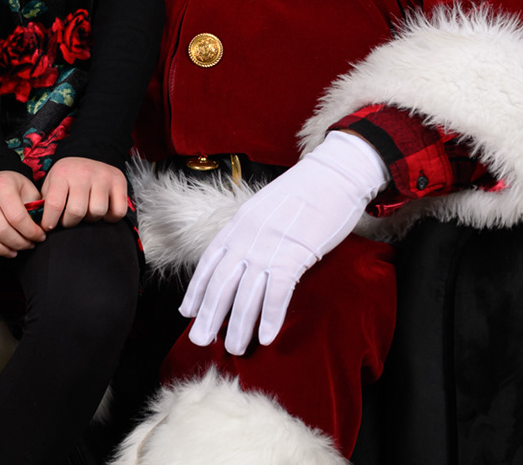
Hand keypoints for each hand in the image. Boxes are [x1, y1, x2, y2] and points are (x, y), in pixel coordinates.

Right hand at [0, 170, 46, 258]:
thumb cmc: (12, 186)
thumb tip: (41, 229)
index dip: (31, 232)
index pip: (17, 216)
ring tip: (12, 251)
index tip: (39, 237)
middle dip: (17, 243)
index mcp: (2, 186)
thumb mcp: (28, 189)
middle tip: (28, 245)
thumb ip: (35, 207)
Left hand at [40, 157, 129, 228]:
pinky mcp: (119, 181)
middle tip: (68, 220)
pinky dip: (111, 218)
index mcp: (62, 174)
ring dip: (90, 219)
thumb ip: (44, 202)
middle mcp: (83, 173)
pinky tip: (103, 212)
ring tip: (85, 213)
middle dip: (70, 222)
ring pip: (98, 211)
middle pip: (77, 211)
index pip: (54, 204)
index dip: (50, 221)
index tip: (49, 227)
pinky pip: (118, 211)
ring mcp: (103, 176)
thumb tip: (39, 226)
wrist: (90, 153)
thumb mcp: (51, 183)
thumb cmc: (67, 176)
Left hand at [179, 132, 386, 355]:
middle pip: (221, 284)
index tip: (188, 312)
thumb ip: (251, 230)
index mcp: (238, 223)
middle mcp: (247, 237)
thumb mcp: (266, 206)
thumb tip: (245, 255)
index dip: (197, 289)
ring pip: (246, 295)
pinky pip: (277, 294)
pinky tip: (266, 337)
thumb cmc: (306, 190)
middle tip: (200, 340)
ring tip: (233, 348)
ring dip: (238, 326)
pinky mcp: (294, 255)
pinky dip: (269, 318)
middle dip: (209, 316)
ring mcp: (269, 247)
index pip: (209, 262)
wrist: (334, 174)